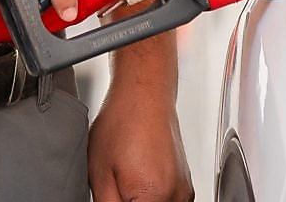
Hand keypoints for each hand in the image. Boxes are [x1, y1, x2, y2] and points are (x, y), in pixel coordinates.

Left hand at [88, 86, 192, 201]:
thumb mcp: (100, 176)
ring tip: (124, 184)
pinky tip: (136, 184)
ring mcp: (184, 191)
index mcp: (154, 197)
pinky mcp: (185, 185)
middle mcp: (177, 197)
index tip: (114, 199)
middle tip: (116, 191)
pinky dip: (152, 200)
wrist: (144, 95)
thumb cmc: (123, 123)